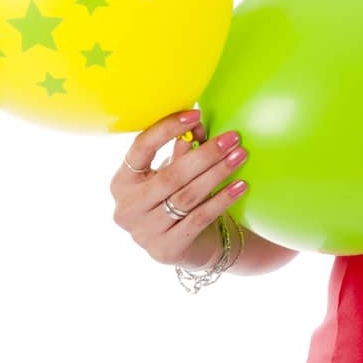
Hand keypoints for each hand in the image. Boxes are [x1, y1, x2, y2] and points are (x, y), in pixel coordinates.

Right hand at [110, 109, 248, 266]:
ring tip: (240, 156)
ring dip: (217, 174)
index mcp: (122, 182)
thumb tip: (198, 123)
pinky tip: (240, 185)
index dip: (167, 129)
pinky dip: (221, 200)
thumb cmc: (179, 198)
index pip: (140, 149)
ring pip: (187, 196)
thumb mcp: (176, 172)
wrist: (190, 246)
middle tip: (232, 138)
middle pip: (171, 175)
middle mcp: (126, 208)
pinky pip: (199, 218)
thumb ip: (183, 148)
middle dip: (205, 154)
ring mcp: (143, 232)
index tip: (196, 113)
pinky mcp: (165, 250)